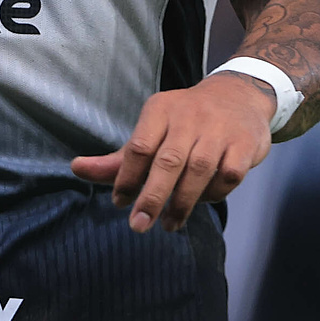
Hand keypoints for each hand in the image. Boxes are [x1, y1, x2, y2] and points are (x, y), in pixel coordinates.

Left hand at [70, 72, 273, 232]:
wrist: (238, 95)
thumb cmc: (184, 121)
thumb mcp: (151, 130)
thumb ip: (119, 158)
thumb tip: (76, 169)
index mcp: (160, 111)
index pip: (139, 147)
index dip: (126, 178)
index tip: (119, 203)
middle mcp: (189, 117)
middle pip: (167, 161)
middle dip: (151, 197)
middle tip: (139, 225)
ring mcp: (218, 130)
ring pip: (198, 171)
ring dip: (182, 203)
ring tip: (169, 224)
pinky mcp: (244, 144)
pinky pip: (227, 176)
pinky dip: (214, 193)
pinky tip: (204, 200)